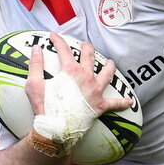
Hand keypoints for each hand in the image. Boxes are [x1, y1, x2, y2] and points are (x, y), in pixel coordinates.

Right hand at [27, 33, 131, 151]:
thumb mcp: (34, 84)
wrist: (56, 128)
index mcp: (70, 71)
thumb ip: (35, 64)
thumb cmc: (44, 107)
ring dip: (109, 66)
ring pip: (107, 74)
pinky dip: (123, 102)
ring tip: (110, 63)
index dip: (58, 40)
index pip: (64, 50)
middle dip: (86, 48)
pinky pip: (115, 103)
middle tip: (84, 45)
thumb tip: (36, 48)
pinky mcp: (100, 105)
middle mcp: (86, 77)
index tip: (54, 36)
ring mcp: (95, 91)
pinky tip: (129, 101)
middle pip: (89, 56)